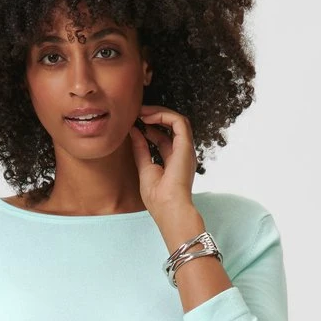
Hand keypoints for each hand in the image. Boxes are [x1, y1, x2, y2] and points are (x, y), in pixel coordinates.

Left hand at [129, 105, 197, 224]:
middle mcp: (182, 153)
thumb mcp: (145, 169)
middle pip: (172, 127)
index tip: (135, 124)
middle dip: (155, 116)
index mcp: (174, 161)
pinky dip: (163, 115)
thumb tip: (134, 132)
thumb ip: (141, 150)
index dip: (150, 128)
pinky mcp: (186, 146)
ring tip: (141, 112)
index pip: (163, 138)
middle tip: (137, 112)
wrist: (169, 208)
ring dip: (158, 113)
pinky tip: (147, 117)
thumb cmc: (158, 198)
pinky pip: (179, 122)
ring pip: (177, 120)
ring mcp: (186, 149)